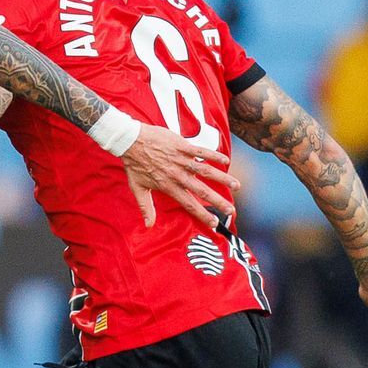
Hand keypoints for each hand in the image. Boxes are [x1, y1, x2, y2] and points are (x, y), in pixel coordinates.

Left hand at [121, 124, 238, 228]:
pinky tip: (226, 160)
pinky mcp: (182, 146)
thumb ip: (146, 207)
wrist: (130, 141)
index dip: (202, 214)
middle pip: (201, 191)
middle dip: (217, 201)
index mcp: (168, 186)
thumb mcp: (137, 188)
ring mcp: (181, 160)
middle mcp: (178, 175)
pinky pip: (201, 152)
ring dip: (222, 178)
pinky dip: (214, 155)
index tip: (213, 224)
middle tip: (231, 210)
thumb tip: (148, 226)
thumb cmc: (134, 165)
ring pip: (206, 171)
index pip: (188, 204)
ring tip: (236, 185)